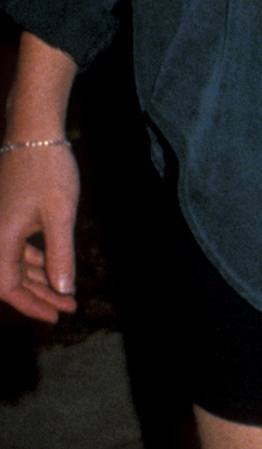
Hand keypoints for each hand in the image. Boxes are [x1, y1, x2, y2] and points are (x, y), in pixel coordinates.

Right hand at [0, 142, 80, 322]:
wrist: (33, 131)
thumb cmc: (47, 169)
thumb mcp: (60, 214)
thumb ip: (61, 253)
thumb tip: (63, 290)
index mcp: (0, 237)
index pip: (8, 287)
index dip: (31, 306)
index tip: (56, 316)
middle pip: (10, 279)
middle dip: (40, 296)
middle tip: (68, 308)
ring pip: (14, 264)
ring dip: (40, 280)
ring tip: (66, 294)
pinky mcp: (7, 215)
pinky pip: (16, 248)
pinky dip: (35, 261)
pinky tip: (53, 267)